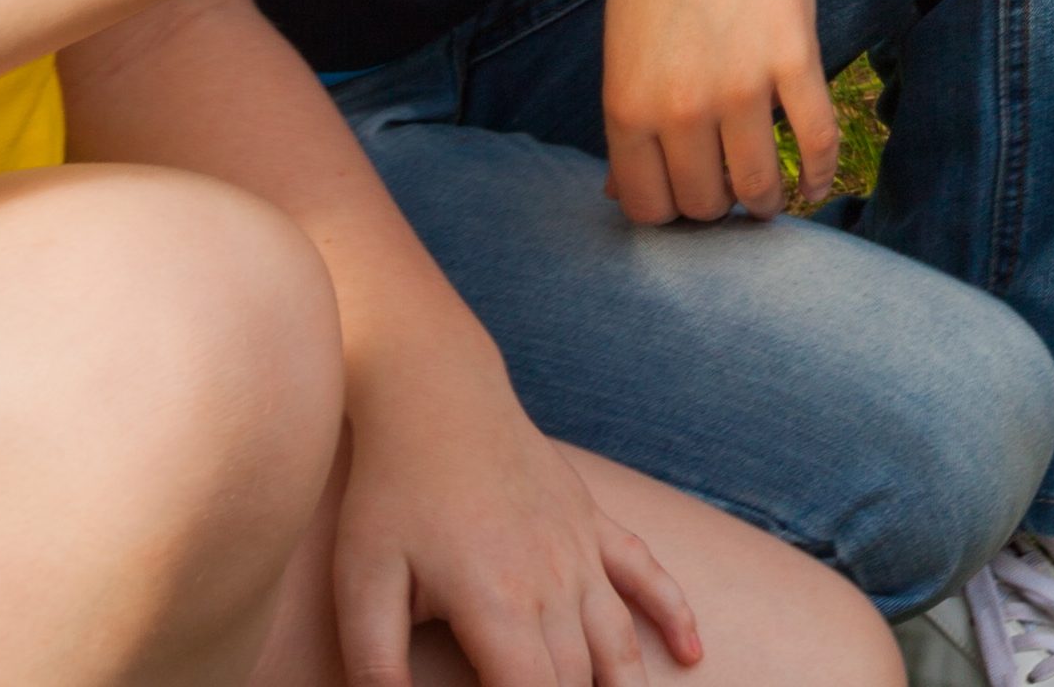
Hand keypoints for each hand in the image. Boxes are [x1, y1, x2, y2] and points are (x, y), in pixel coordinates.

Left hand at [331, 340, 701, 686]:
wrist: (437, 396)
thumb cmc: (392, 492)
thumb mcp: (362, 584)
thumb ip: (376, 665)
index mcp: (499, 605)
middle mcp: (555, 583)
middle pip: (575, 681)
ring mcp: (582, 551)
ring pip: (618, 643)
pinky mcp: (592, 523)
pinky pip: (647, 574)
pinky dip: (674, 615)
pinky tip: (690, 652)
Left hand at [593, 0, 844, 224]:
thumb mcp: (622, 46)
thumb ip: (626, 123)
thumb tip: (623, 192)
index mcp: (626, 105)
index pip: (646, 205)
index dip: (668, 212)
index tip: (685, 197)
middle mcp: (678, 107)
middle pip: (703, 203)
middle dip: (717, 207)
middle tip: (727, 189)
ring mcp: (740, 86)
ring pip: (758, 186)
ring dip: (766, 201)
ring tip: (770, 195)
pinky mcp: (794, 61)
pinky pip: (816, 142)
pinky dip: (819, 176)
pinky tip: (814, 184)